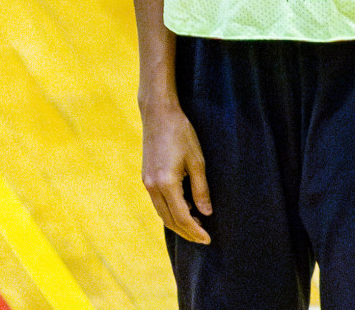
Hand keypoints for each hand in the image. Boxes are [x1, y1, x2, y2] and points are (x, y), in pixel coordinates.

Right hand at [141, 102, 211, 243]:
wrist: (159, 115)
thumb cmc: (181, 134)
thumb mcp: (197, 161)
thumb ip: (201, 189)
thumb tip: (206, 213)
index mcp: (166, 183)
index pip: (182, 217)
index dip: (195, 231)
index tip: (208, 239)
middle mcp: (152, 187)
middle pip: (169, 220)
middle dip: (186, 232)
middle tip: (203, 238)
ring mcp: (147, 183)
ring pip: (162, 213)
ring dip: (178, 223)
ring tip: (196, 227)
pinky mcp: (146, 178)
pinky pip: (158, 203)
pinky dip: (170, 212)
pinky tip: (183, 210)